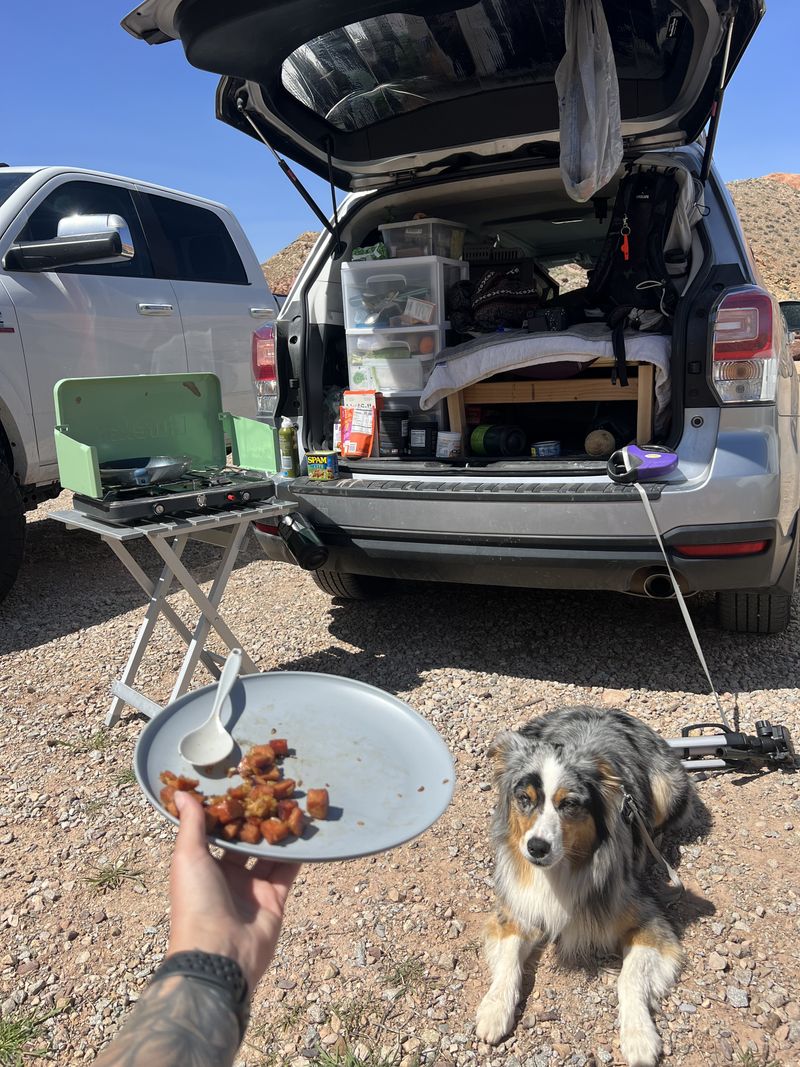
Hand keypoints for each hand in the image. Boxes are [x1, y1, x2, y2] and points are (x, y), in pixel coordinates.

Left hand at [168, 790, 299, 990]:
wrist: (219, 954)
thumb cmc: (196, 901)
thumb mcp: (188, 857)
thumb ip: (191, 824)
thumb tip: (181, 793)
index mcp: (203, 866)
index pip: (217, 832)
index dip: (228, 810)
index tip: (240, 783)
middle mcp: (228, 875)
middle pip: (245, 841)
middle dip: (257, 818)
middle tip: (272, 789)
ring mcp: (253, 888)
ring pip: (268, 853)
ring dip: (278, 832)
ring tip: (292, 802)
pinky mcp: (275, 898)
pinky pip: (287, 871)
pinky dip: (297, 853)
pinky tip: (306, 829)